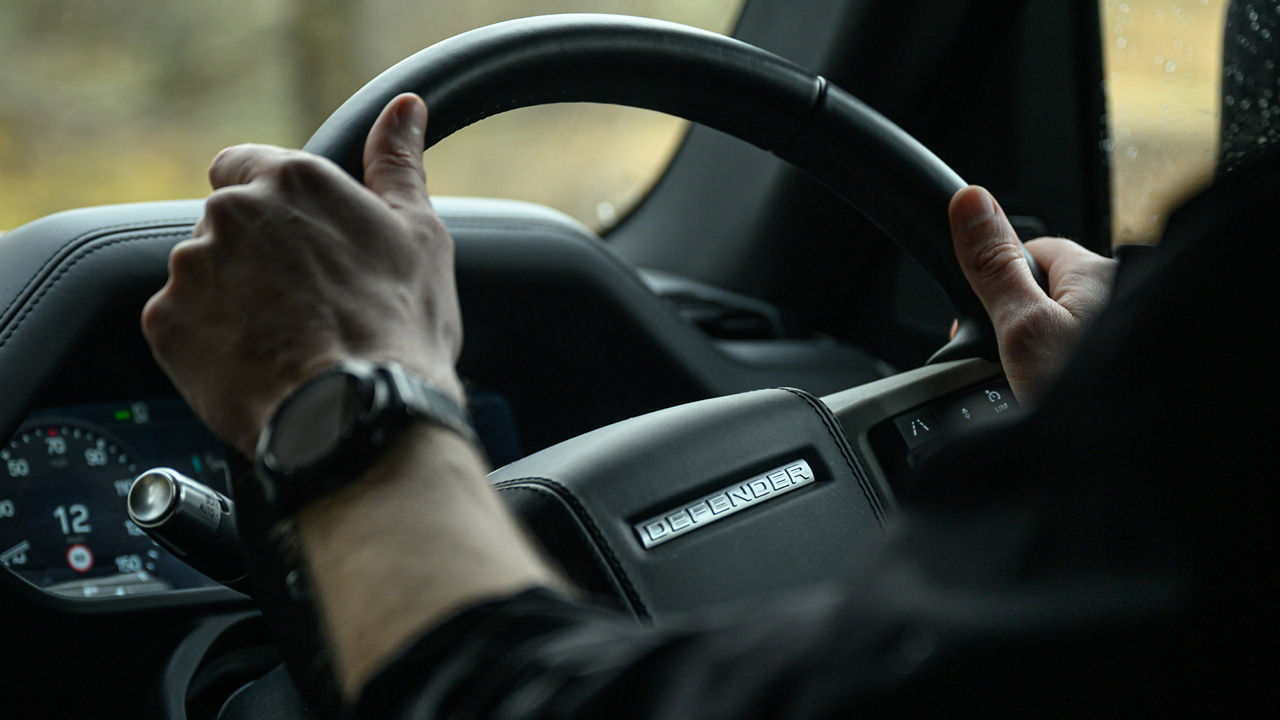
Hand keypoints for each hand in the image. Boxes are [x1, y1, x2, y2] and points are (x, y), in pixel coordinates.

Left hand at [142, 93, 461, 456]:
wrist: (359, 417)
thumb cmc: (398, 330)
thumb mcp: (419, 235)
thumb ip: (397, 163)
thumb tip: (404, 110)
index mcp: (293, 181)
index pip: (245, 165)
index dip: (273, 207)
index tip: (297, 245)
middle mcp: (232, 212)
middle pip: (226, 226)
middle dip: (255, 259)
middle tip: (305, 304)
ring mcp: (192, 267)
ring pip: (203, 276)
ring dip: (231, 301)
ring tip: (284, 342)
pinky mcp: (166, 323)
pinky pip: (180, 325)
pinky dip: (209, 343)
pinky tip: (257, 364)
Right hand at [949, 185, 1115, 400]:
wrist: (1128, 460)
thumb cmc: (1086, 394)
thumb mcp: (1021, 328)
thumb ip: (992, 266)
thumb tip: (969, 201)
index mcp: (1095, 272)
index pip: (1032, 250)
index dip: (995, 279)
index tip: (975, 317)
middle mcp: (1118, 297)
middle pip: (1045, 294)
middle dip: (1015, 325)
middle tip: (1001, 366)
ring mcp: (1123, 334)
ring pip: (1061, 333)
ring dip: (1036, 358)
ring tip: (1028, 391)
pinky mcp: (1123, 366)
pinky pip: (1076, 362)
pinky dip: (1058, 380)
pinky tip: (1050, 402)